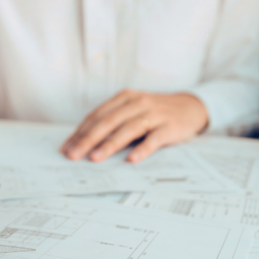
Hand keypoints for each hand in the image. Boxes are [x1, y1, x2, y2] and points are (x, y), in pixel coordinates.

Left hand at [60, 90, 208, 162]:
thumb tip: (85, 143)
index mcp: (125, 98)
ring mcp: (155, 114)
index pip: (97, 115)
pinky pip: (154, 139)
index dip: (80, 132)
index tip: (66, 147)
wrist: (191, 107)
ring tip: (95, 158)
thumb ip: (113, 122)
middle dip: (88, 139)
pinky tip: (131, 160)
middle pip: (108, 122)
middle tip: (74, 155)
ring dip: (110, 145)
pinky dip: (142, 149)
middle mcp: (138, 103)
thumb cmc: (156, 113)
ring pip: (128, 129)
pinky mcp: (170, 126)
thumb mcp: (133, 111)